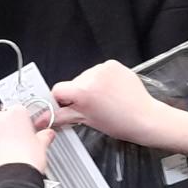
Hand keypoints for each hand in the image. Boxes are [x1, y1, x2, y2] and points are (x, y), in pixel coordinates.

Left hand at [0, 106, 53, 175]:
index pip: (21, 109)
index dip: (26, 119)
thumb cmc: (27, 160)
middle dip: (12, 124)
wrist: (13, 177)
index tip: (29, 127)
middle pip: (5, 115)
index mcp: (16, 112)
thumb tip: (48, 134)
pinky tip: (4, 151)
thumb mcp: (42, 145)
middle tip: (22, 136)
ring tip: (13, 145)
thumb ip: (45, 136)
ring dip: (2, 132)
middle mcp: (0, 118)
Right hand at [53, 62, 171, 148]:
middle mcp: (91, 76)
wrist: (145, 118)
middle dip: (78, 95)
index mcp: (82, 91)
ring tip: (104, 99)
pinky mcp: (113, 65)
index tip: (68, 107)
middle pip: (73, 84)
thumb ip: (62, 117)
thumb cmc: (119, 123)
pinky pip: (99, 71)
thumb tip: (42, 120)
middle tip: (91, 107)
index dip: (61, 100)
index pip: (57, 90)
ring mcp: (103, 68)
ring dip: (90, 87)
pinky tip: (111, 91)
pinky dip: (102, 80)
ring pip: (85, 77)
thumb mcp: (86, 121)